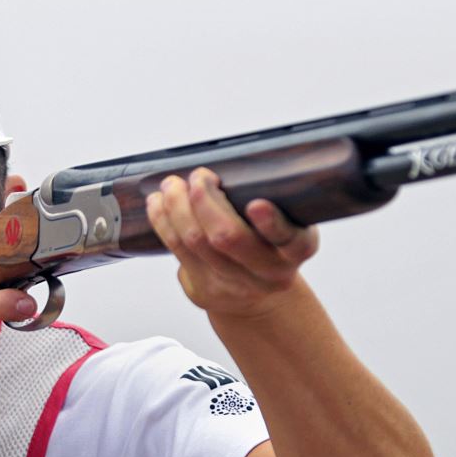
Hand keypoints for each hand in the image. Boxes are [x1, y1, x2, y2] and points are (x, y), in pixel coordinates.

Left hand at [144, 168, 319, 320]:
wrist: (261, 297)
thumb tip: (232, 159)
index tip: (256, 205)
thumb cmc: (271, 245)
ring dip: (177, 206)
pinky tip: (158, 203)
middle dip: (205, 200)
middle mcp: (269, 272)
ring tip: (171, 185)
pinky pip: (177, 249)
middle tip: (199, 177)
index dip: (271, 223)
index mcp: (297, 249)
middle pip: (228, 237)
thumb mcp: (289, 223)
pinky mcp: (205, 289)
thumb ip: (274, 198)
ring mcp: (235, 284)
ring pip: (196, 241)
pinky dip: (163, 220)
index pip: (289, 239)